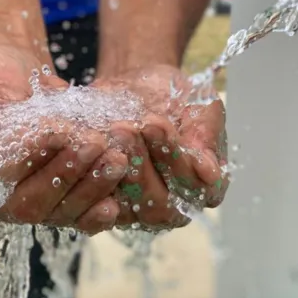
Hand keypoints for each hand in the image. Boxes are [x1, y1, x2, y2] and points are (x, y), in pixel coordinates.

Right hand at [0, 45, 126, 232]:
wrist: (19, 75)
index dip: (29, 159)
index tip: (57, 131)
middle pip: (29, 204)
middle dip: (65, 174)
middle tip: (96, 145)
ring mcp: (27, 199)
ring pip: (57, 213)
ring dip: (89, 190)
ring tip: (117, 160)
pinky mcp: (56, 198)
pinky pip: (76, 216)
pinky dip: (95, 214)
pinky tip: (115, 204)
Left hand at [92, 65, 228, 230]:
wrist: (135, 88)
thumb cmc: (173, 97)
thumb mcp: (199, 105)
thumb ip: (206, 136)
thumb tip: (209, 173)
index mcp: (203, 186)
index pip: (195, 188)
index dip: (174, 159)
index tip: (155, 125)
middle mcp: (173, 205)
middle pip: (160, 206)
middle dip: (141, 166)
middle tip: (125, 130)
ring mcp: (138, 209)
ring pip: (128, 206)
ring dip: (115, 171)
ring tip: (107, 134)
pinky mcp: (107, 203)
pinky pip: (97, 203)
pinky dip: (91, 178)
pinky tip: (87, 150)